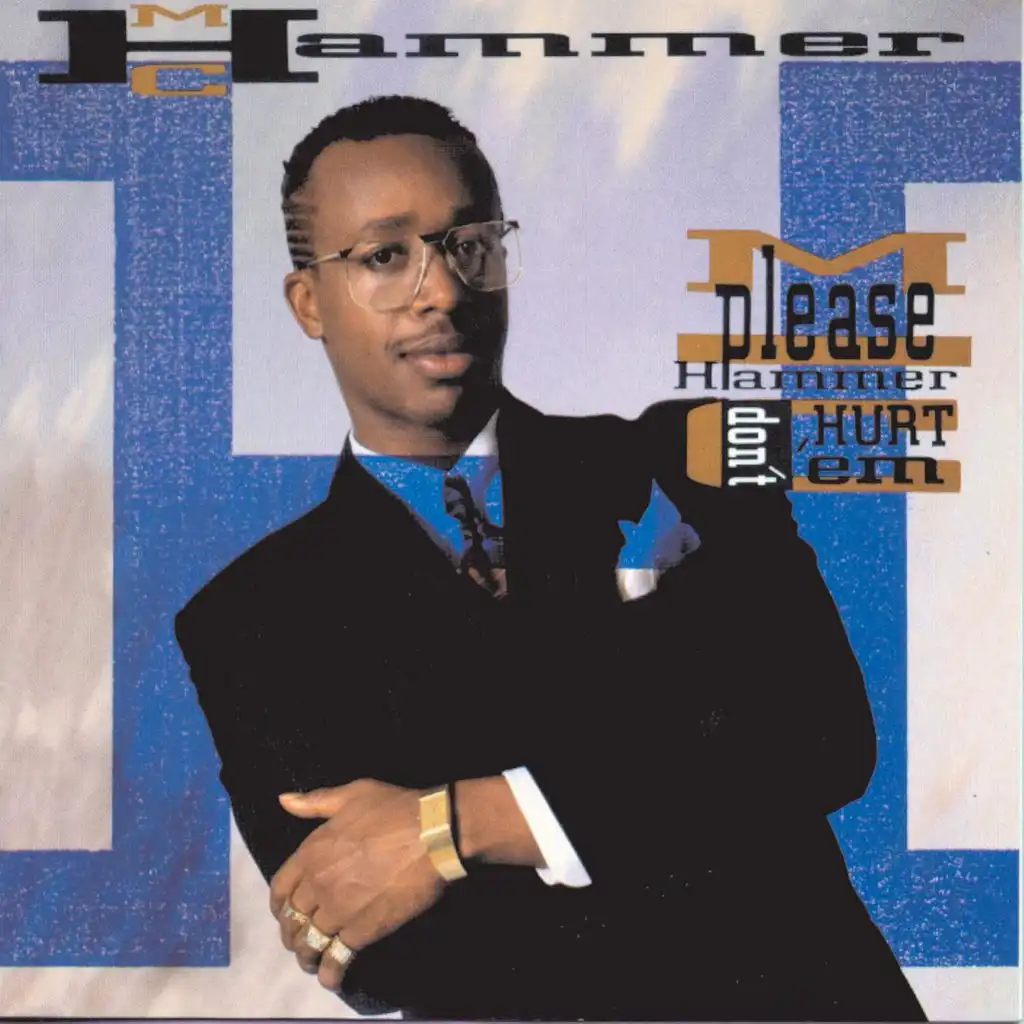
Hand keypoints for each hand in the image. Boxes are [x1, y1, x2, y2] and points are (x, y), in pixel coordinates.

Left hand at [269, 779, 446, 992]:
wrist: (432, 834)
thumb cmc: (395, 808)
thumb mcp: (353, 793)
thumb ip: (316, 801)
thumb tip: (283, 800)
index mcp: (312, 851)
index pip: (280, 888)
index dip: (279, 904)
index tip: (285, 911)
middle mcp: (318, 883)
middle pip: (292, 918)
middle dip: (292, 932)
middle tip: (300, 939)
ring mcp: (338, 909)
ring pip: (309, 942)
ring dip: (306, 955)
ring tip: (312, 962)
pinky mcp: (362, 930)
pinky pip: (336, 958)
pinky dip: (329, 972)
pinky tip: (330, 978)